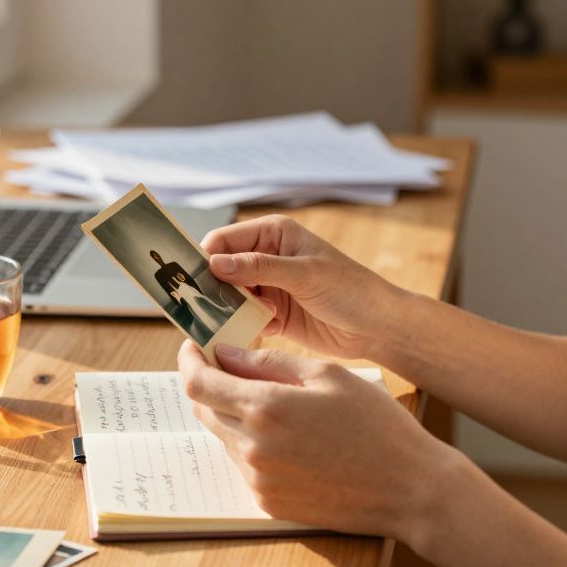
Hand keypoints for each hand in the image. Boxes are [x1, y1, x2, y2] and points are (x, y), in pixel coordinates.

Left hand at [177, 340, 454, 538]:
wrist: (409, 489)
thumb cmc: (377, 425)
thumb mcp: (328, 375)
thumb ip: (269, 363)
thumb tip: (226, 354)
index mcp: (267, 408)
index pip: (198, 383)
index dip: (189, 361)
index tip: (193, 347)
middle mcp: (253, 448)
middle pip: (205, 410)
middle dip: (210, 384)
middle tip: (230, 367)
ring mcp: (259, 480)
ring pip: (223, 437)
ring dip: (234, 415)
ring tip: (274, 403)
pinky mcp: (268, 502)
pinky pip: (243, 465)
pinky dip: (251, 444)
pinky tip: (288, 437)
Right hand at [202, 215, 404, 358]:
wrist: (378, 327)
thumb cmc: (351, 289)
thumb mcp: (305, 274)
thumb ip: (259, 267)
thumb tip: (215, 264)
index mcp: (273, 235)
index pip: (224, 241)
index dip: (205, 258)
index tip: (187, 280)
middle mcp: (266, 258)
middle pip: (221, 270)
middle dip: (212, 288)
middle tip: (202, 307)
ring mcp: (268, 287)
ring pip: (229, 297)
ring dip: (229, 310)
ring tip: (237, 320)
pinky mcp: (272, 314)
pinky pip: (244, 318)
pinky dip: (243, 326)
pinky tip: (255, 332)